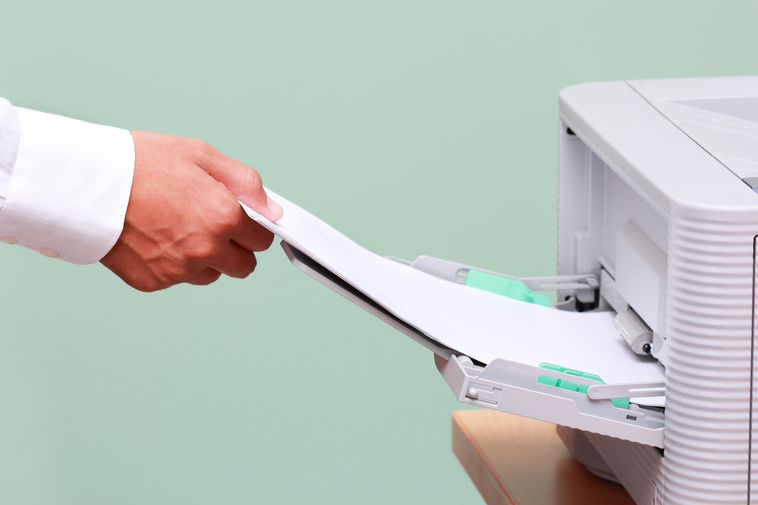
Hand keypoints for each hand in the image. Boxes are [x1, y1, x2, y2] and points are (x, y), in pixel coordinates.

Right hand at [101, 131, 282, 291]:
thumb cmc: (140, 163)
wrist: (86, 183)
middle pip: (244, 266)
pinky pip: (179, 279)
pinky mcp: (155, 282)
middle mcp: (206, 248)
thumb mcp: (201, 155)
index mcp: (223, 217)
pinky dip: (174, 264)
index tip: (242, 220)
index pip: (263, 239)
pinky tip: (157, 238)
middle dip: (236, 248)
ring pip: (212, 274)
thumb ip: (245, 183)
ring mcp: (179, 269)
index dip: (253, 227)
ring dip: (206, 258)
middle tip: (212, 225)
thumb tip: (272, 208)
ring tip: (179, 228)